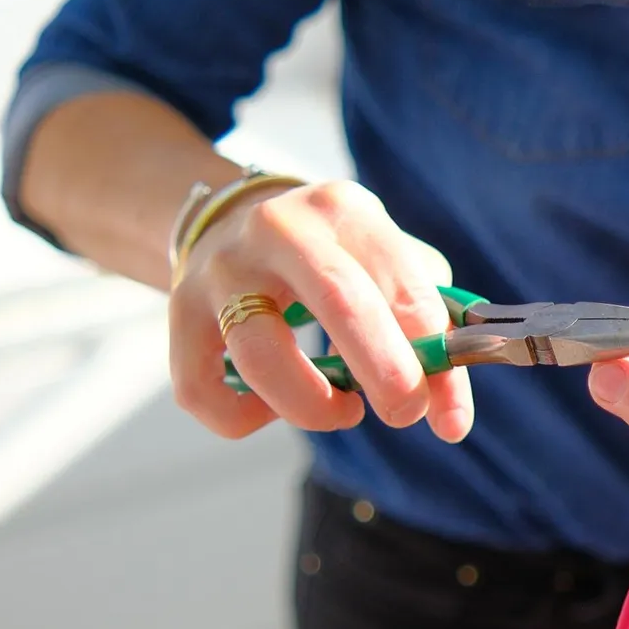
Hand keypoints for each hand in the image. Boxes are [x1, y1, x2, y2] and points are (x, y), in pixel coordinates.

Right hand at [168, 179, 472, 442]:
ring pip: (262, 355)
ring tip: (343, 410)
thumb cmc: (332, 257)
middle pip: (340, 301)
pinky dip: (243, 418)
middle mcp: (279, 230)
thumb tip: (449, 411)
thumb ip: (427, 325)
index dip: (435, 357)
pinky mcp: (178, 312)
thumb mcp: (384, 260)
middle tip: (405, 413)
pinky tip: (272, 407)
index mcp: (344, 210)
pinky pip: (203, 390)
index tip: (450, 416)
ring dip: (313, 405)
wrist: (231, 219)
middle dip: (384, 371)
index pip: (405, 284)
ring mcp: (222, 270)